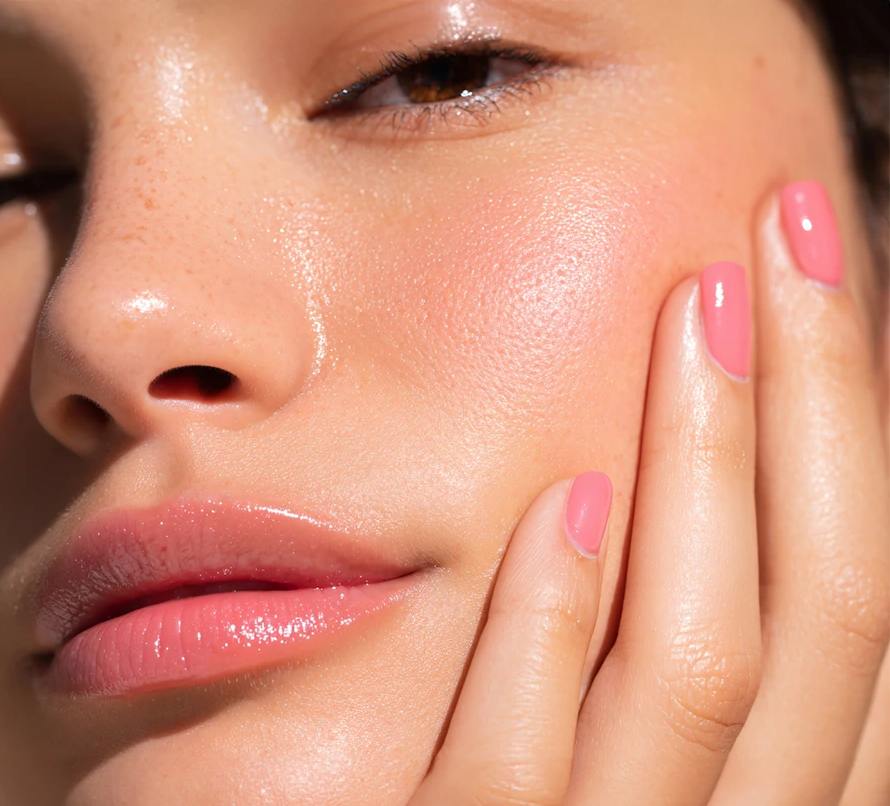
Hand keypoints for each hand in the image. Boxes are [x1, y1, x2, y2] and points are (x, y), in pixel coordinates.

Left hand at [406, 181, 889, 805]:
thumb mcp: (618, 752)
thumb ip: (664, 657)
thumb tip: (691, 473)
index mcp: (781, 800)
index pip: (859, 611)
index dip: (856, 437)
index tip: (816, 279)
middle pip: (830, 618)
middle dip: (822, 405)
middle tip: (784, 228)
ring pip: (702, 671)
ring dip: (708, 472)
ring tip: (696, 308)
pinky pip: (513, 768)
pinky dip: (551, 630)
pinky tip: (560, 501)